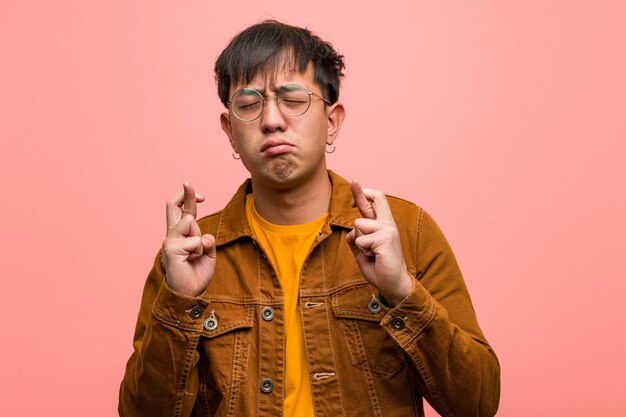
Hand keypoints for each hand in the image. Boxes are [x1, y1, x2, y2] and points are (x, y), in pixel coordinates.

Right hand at [161, 181, 216, 296]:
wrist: (189, 294)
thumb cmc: (197, 274)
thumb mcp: (207, 253)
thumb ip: (207, 240)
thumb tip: (204, 235)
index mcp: (180, 235)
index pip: (183, 211)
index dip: (189, 199)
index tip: (200, 195)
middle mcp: (172, 235)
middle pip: (173, 206)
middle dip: (184, 193)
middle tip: (188, 183)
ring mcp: (169, 241)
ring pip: (190, 223)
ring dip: (200, 239)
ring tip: (196, 255)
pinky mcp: (171, 249)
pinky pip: (195, 240)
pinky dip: (200, 250)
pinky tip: (193, 261)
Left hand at [346, 179, 413, 305]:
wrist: (393, 284)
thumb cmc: (378, 268)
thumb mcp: (362, 251)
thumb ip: (357, 238)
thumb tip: (352, 230)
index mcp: (383, 225)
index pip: (375, 202)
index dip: (362, 192)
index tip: (355, 182)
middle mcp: (388, 224)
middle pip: (376, 198)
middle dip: (361, 191)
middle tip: (354, 180)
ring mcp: (388, 229)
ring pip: (359, 224)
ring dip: (359, 242)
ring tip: (372, 253)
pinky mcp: (386, 238)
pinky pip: (361, 239)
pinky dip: (362, 251)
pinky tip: (375, 257)